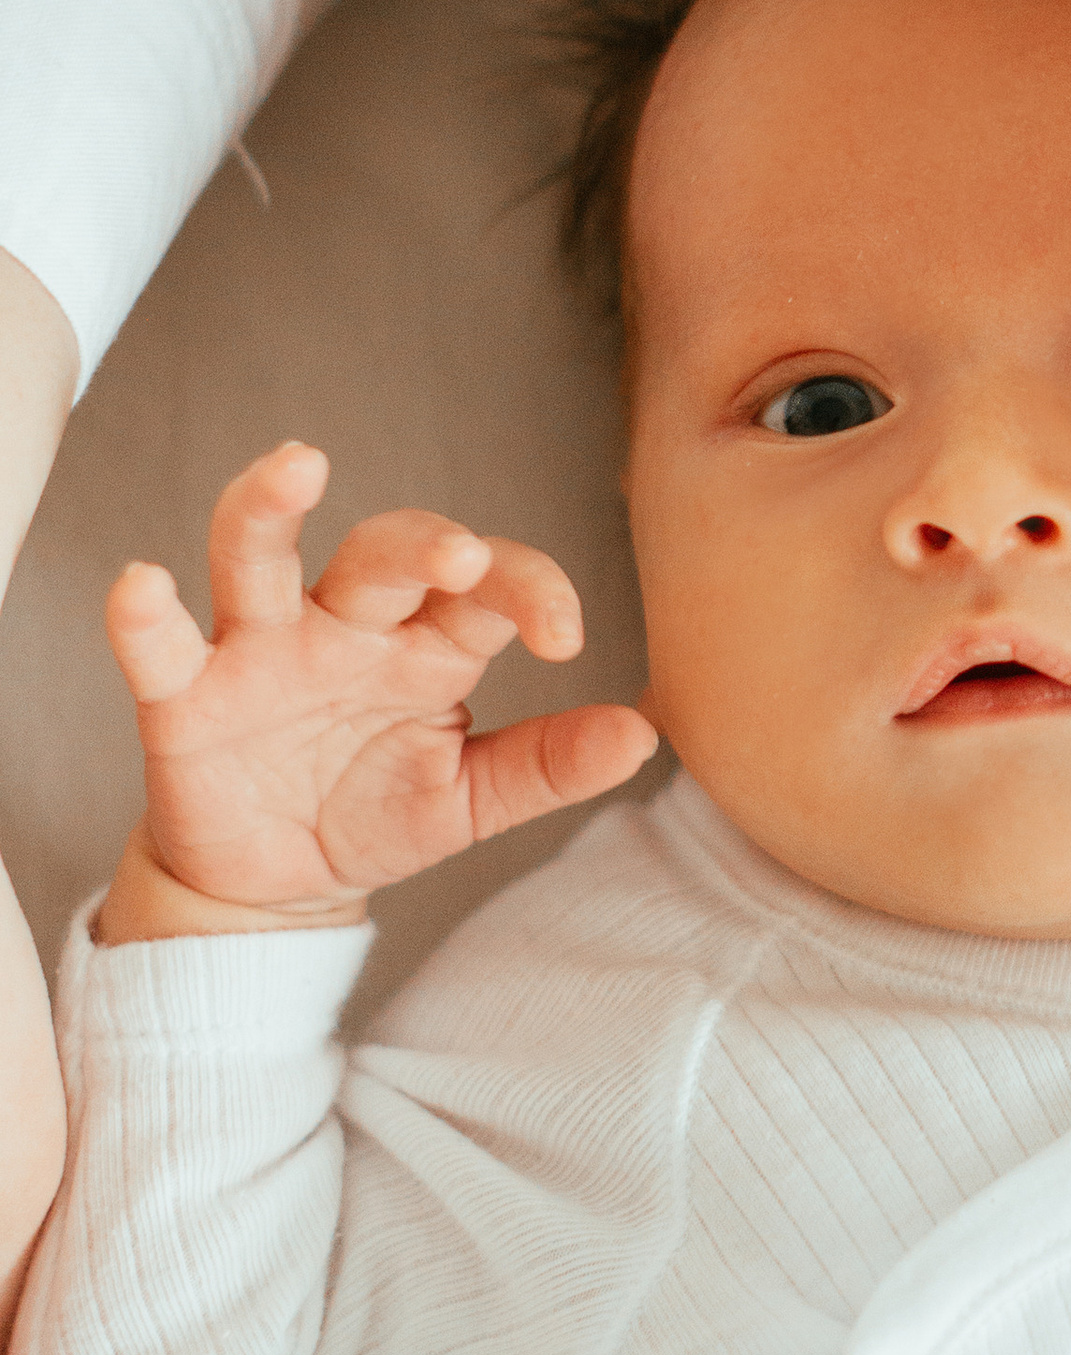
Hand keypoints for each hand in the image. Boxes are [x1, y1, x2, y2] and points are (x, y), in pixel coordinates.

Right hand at [96, 441, 655, 941]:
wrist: (276, 888)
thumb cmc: (378, 813)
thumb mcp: (470, 800)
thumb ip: (548, 765)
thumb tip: (644, 734)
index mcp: (428, 643)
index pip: (485, 586)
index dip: (529, 590)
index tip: (564, 637)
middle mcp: (347, 626)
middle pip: (383, 552)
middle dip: (421, 544)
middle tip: (460, 557)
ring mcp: (261, 650)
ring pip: (260, 556)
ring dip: (272, 508)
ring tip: (298, 466)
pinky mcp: (184, 696)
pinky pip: (162, 644)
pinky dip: (144, 616)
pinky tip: (143, 583)